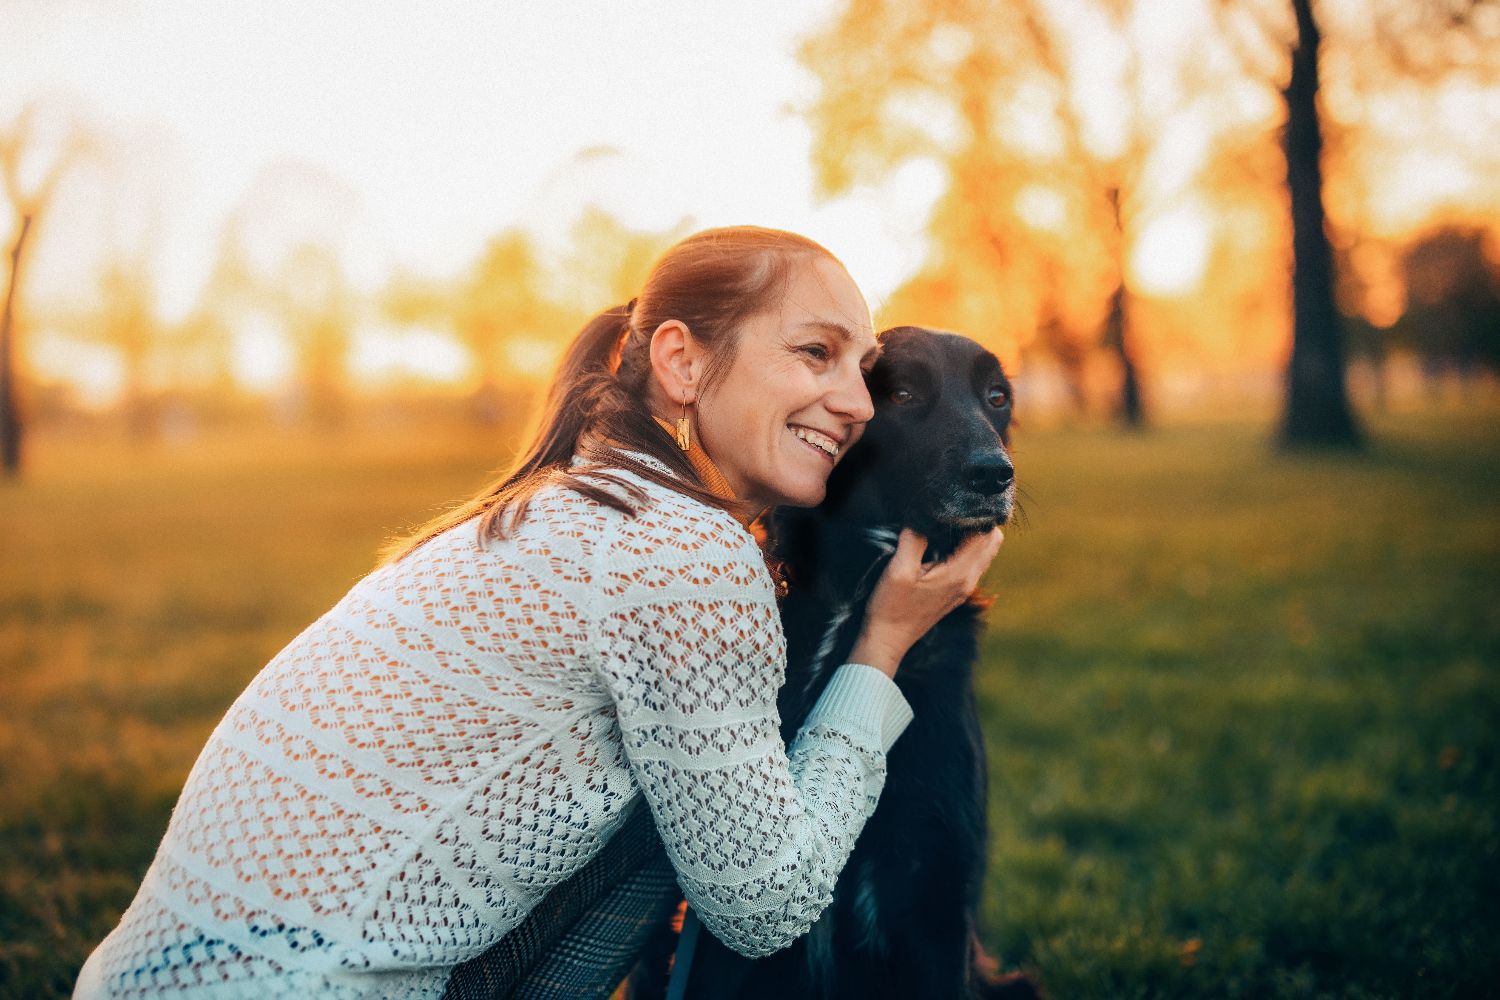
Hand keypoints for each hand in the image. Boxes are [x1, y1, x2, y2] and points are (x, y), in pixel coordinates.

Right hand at [848, 527, 1004, 677]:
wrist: (888, 639)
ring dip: (973, 536)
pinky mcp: (956, 592)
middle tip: (952, 514)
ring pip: (985, 553)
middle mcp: (968, 581)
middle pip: (992, 542)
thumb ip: (914, 539)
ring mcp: (964, 588)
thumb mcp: (899, 570)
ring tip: (947, 526)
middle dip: (978, 523)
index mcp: (959, 573)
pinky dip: (966, 549)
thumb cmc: (891, 607)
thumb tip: (924, 517)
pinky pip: (972, 563)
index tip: (955, 507)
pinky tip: (943, 544)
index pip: (986, 535)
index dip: (975, 516)